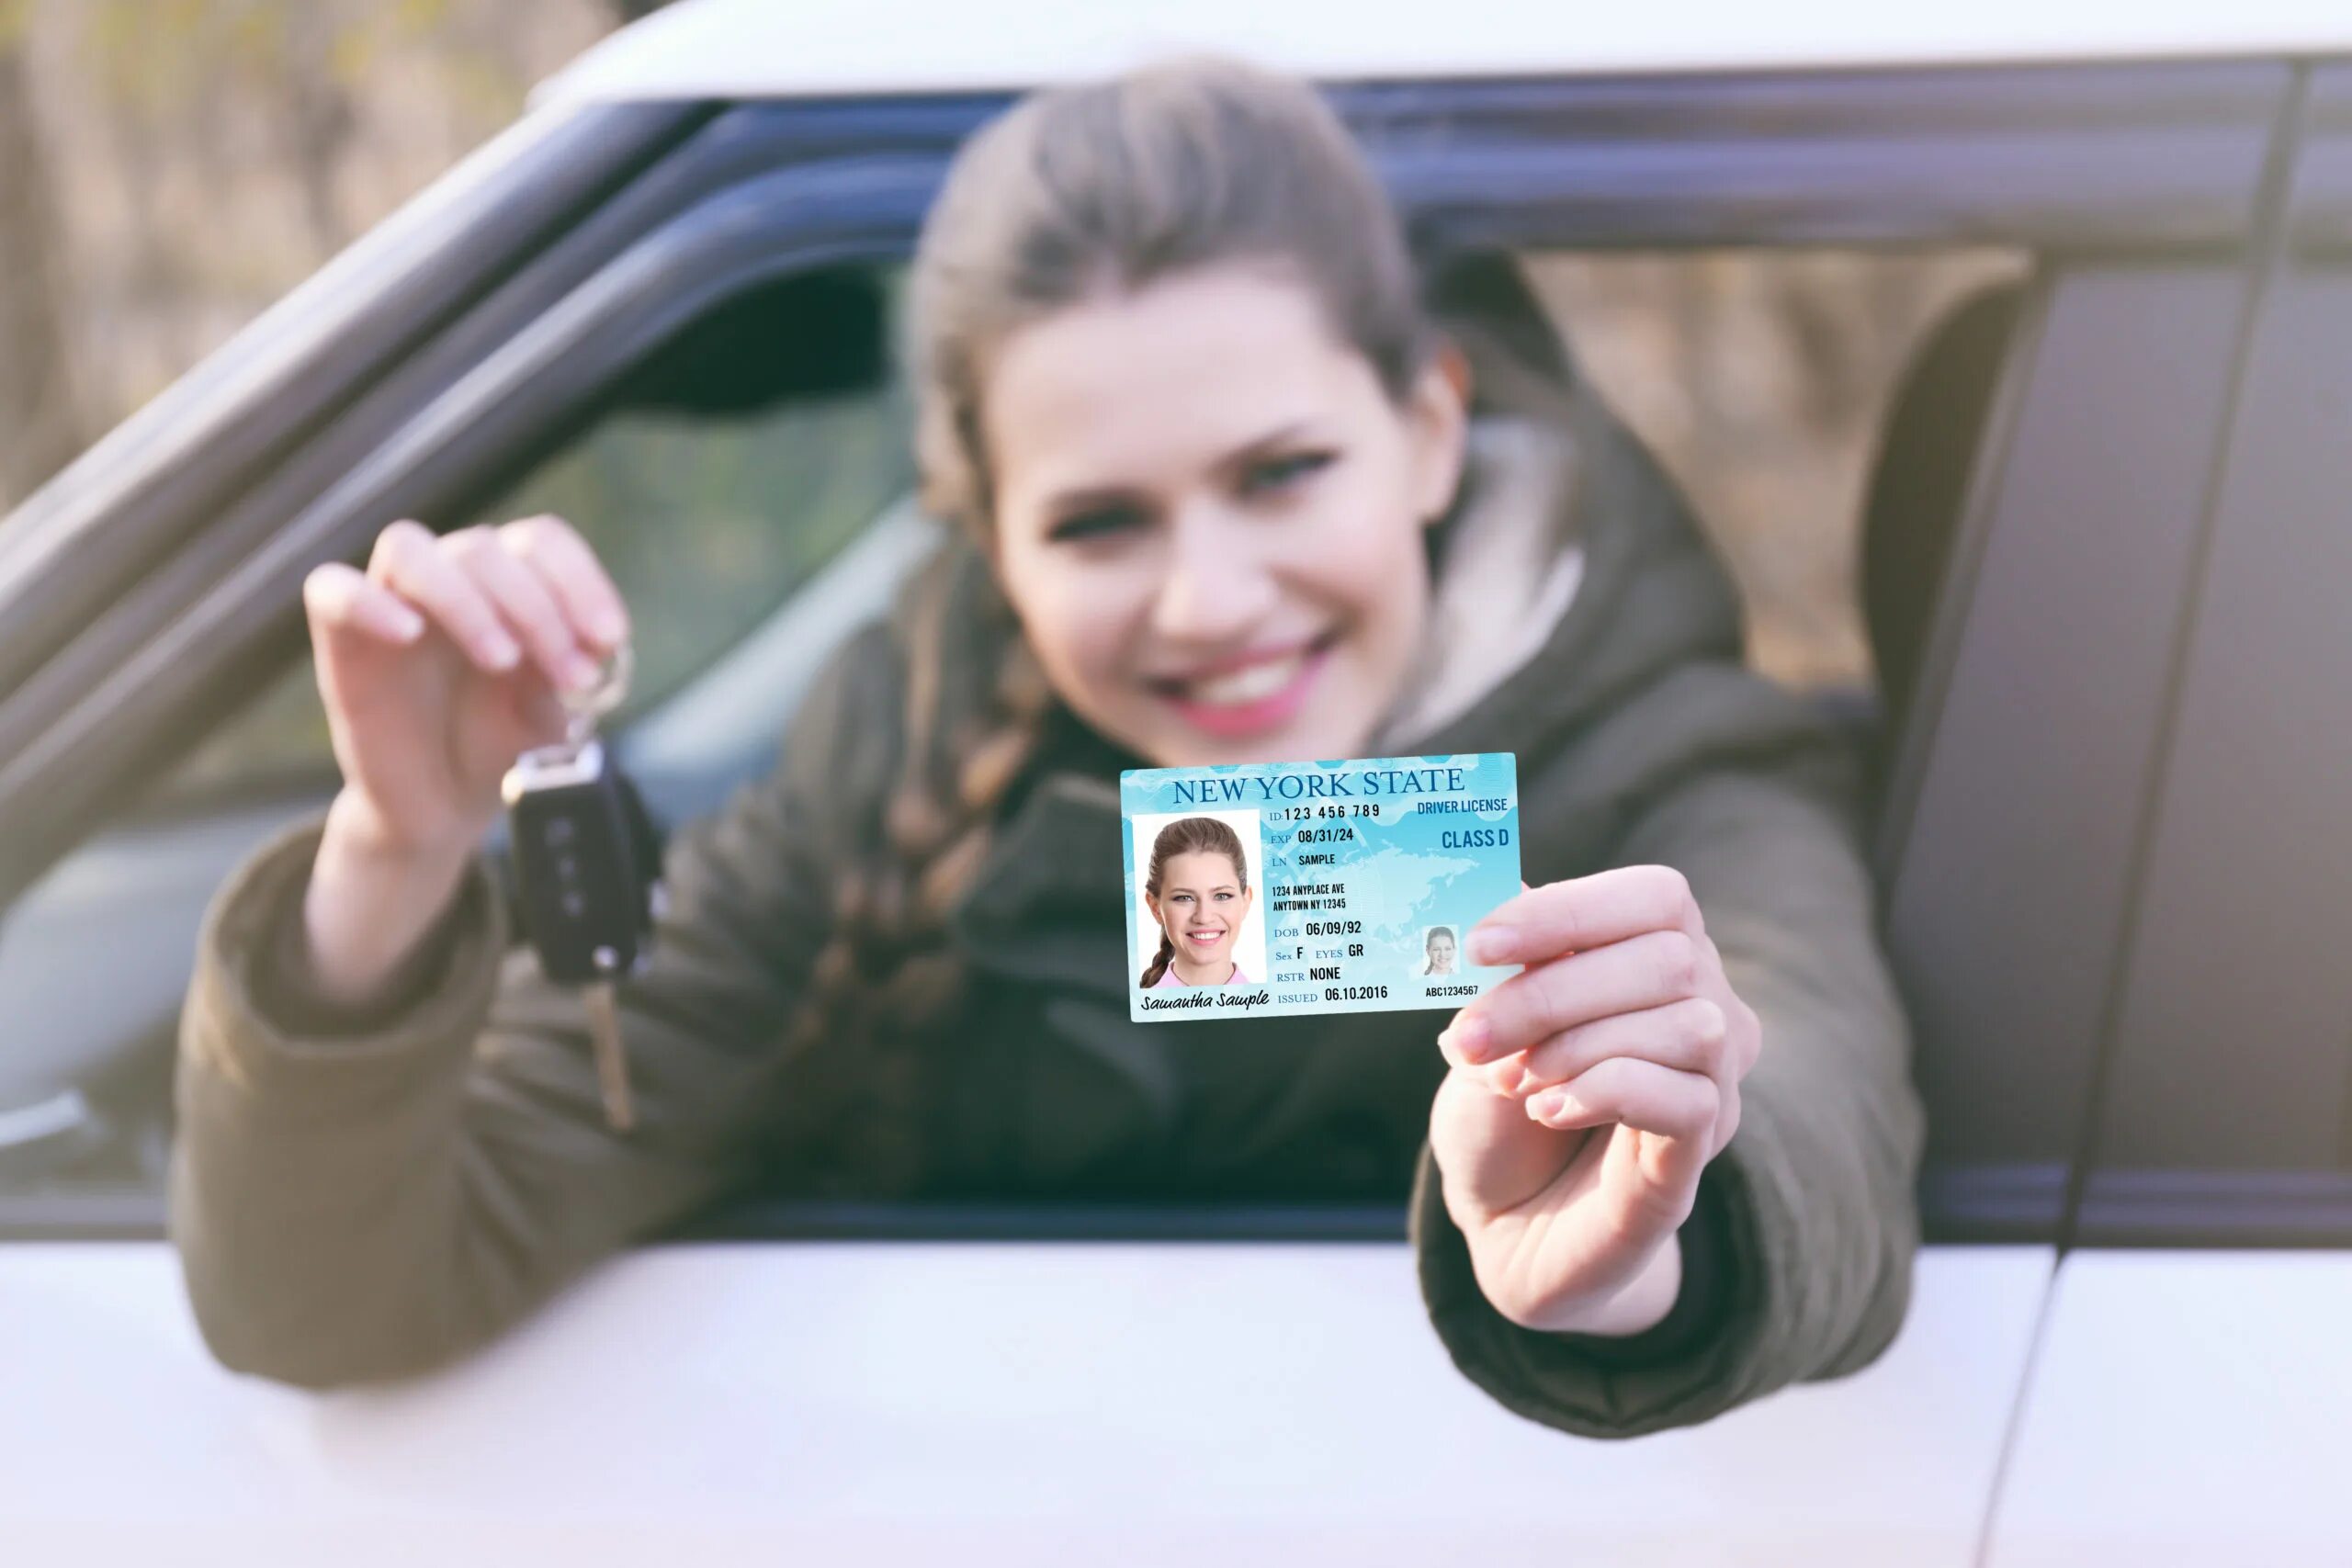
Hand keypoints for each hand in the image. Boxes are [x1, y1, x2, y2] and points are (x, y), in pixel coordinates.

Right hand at [302, 514, 632, 862]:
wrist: (442, 809)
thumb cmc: (499, 747)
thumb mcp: (550, 717)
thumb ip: (564, 677)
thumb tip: (588, 646)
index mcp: (507, 582)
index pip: (539, 542)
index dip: (579, 580)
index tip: (610, 639)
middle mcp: (449, 579)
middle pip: (483, 547)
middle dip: (538, 609)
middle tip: (571, 677)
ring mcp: (392, 603)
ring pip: (409, 549)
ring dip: (465, 598)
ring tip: (503, 659)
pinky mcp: (343, 640)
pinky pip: (331, 590)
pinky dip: (368, 601)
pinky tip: (408, 634)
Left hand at [1426, 866, 1759, 1334]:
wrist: (1503, 1222)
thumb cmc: (1499, 1107)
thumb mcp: (1485, 1024)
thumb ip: (1500, 964)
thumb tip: (1498, 887)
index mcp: (1658, 960)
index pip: (1657, 897)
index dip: (1571, 909)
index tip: (1479, 944)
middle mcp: (1709, 1014)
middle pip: (1672, 958)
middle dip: (1552, 990)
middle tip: (1474, 1034)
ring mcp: (1714, 1090)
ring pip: (1692, 1026)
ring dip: (1579, 1044)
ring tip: (1515, 1078)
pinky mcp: (1696, 1160)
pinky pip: (1688, 1103)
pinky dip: (1605, 1092)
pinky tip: (1547, 1110)